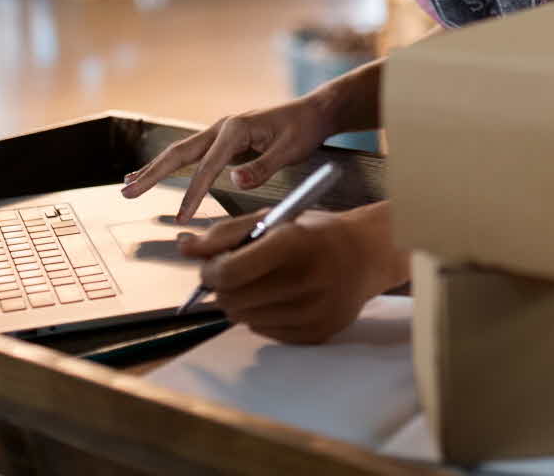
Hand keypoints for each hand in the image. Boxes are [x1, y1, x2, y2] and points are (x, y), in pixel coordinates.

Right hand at [122, 96, 334, 220]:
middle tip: (127, 192)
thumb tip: (234, 180)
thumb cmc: (304, 129)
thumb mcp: (291, 149)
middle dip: (153, 174)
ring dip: (154, 168)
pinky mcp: (223, 140)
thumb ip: (263, 166)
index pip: (208, 166)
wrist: (313, 111)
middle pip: (180, 153)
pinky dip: (169, 164)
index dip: (194, 193)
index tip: (182, 218)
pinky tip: (153, 172)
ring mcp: (220, 132)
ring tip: (129, 184)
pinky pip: (191, 154)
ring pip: (180, 152)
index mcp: (236, 129)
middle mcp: (222, 127)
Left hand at [177, 202, 403, 343]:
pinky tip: (282, 298)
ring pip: (244, 319)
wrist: (369, 255)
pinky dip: (262, 316)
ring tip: (264, 283)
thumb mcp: (275, 219)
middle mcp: (306, 280)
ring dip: (243, 302)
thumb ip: (226, 233)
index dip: (210, 271)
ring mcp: (313, 311)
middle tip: (237, 273)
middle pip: (231, 299)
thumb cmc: (316, 234)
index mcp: (294, 243)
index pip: (230, 272)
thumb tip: (184, 248)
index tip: (212, 265)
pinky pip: (264, 332)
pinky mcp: (316, 334)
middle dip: (224, 287)